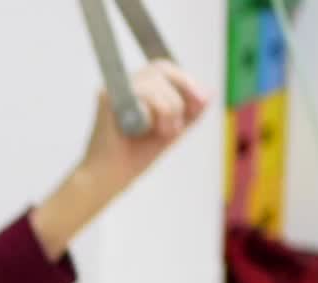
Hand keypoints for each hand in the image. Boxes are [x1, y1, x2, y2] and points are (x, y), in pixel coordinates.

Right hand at [81, 61, 209, 199]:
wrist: (110, 178)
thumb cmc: (133, 158)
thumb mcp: (170, 133)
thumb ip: (188, 114)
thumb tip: (209, 94)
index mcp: (138, 89)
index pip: (165, 70)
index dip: (186, 80)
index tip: (201, 100)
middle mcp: (125, 85)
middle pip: (162, 69)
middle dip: (184, 88)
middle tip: (191, 113)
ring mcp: (115, 89)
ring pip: (155, 82)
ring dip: (170, 109)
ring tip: (166, 133)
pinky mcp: (108, 96)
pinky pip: (142, 92)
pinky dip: (154, 112)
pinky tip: (150, 130)